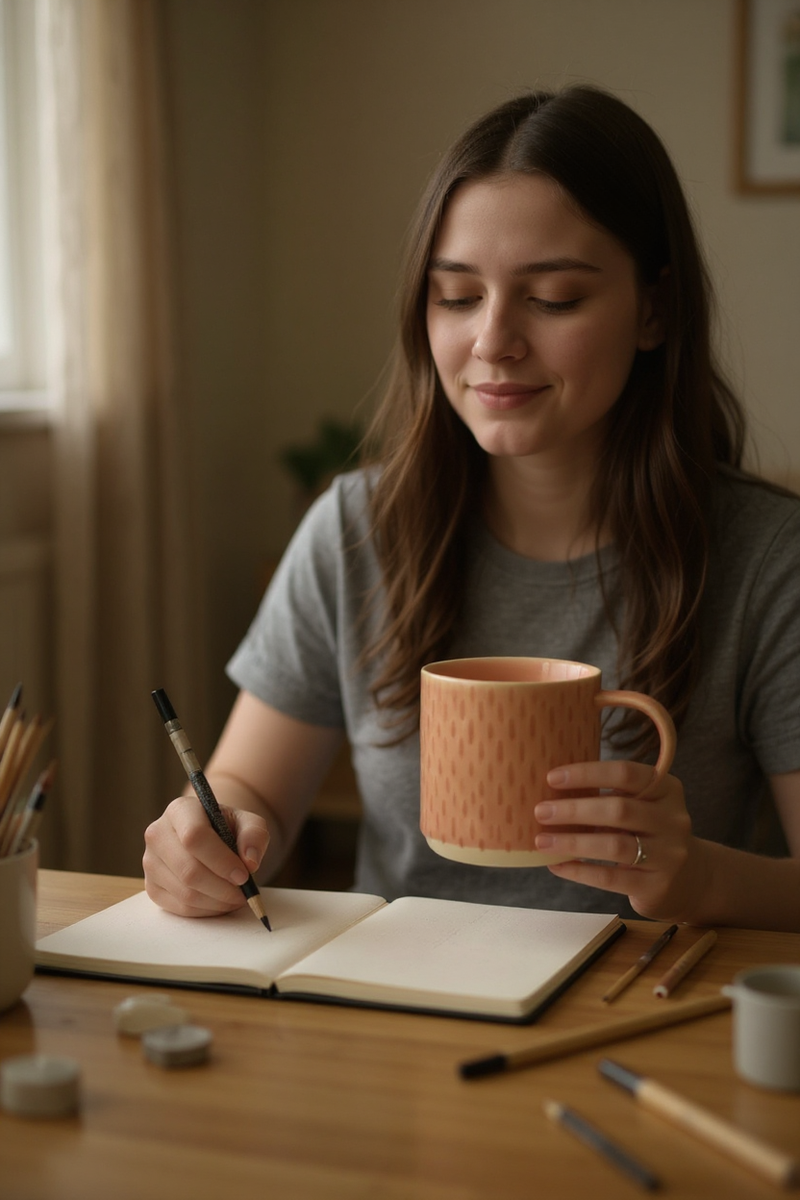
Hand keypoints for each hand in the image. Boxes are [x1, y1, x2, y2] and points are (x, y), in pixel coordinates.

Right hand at [143, 796, 269, 916]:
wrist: (209, 839)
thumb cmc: (228, 828)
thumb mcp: (247, 822)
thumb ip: (255, 835)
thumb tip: (250, 862)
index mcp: (180, 810)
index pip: (194, 836)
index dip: (221, 860)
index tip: (244, 875)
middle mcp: (158, 834)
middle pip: (188, 870)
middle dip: (222, 887)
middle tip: (244, 892)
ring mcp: (151, 863)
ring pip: (185, 893)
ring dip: (217, 901)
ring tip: (237, 897)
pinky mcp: (152, 887)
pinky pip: (180, 908)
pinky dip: (206, 911)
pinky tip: (221, 901)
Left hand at [533, 759, 701, 921]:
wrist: (692, 880)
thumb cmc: (651, 835)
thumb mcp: (643, 807)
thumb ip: (612, 796)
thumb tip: (553, 790)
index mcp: (667, 789)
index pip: (626, 773)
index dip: (587, 773)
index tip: (552, 778)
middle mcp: (672, 820)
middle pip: (619, 809)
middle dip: (574, 810)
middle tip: (541, 812)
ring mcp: (669, 855)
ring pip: (615, 845)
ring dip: (573, 842)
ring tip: (542, 842)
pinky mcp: (657, 886)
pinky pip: (611, 877)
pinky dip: (580, 871)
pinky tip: (557, 866)